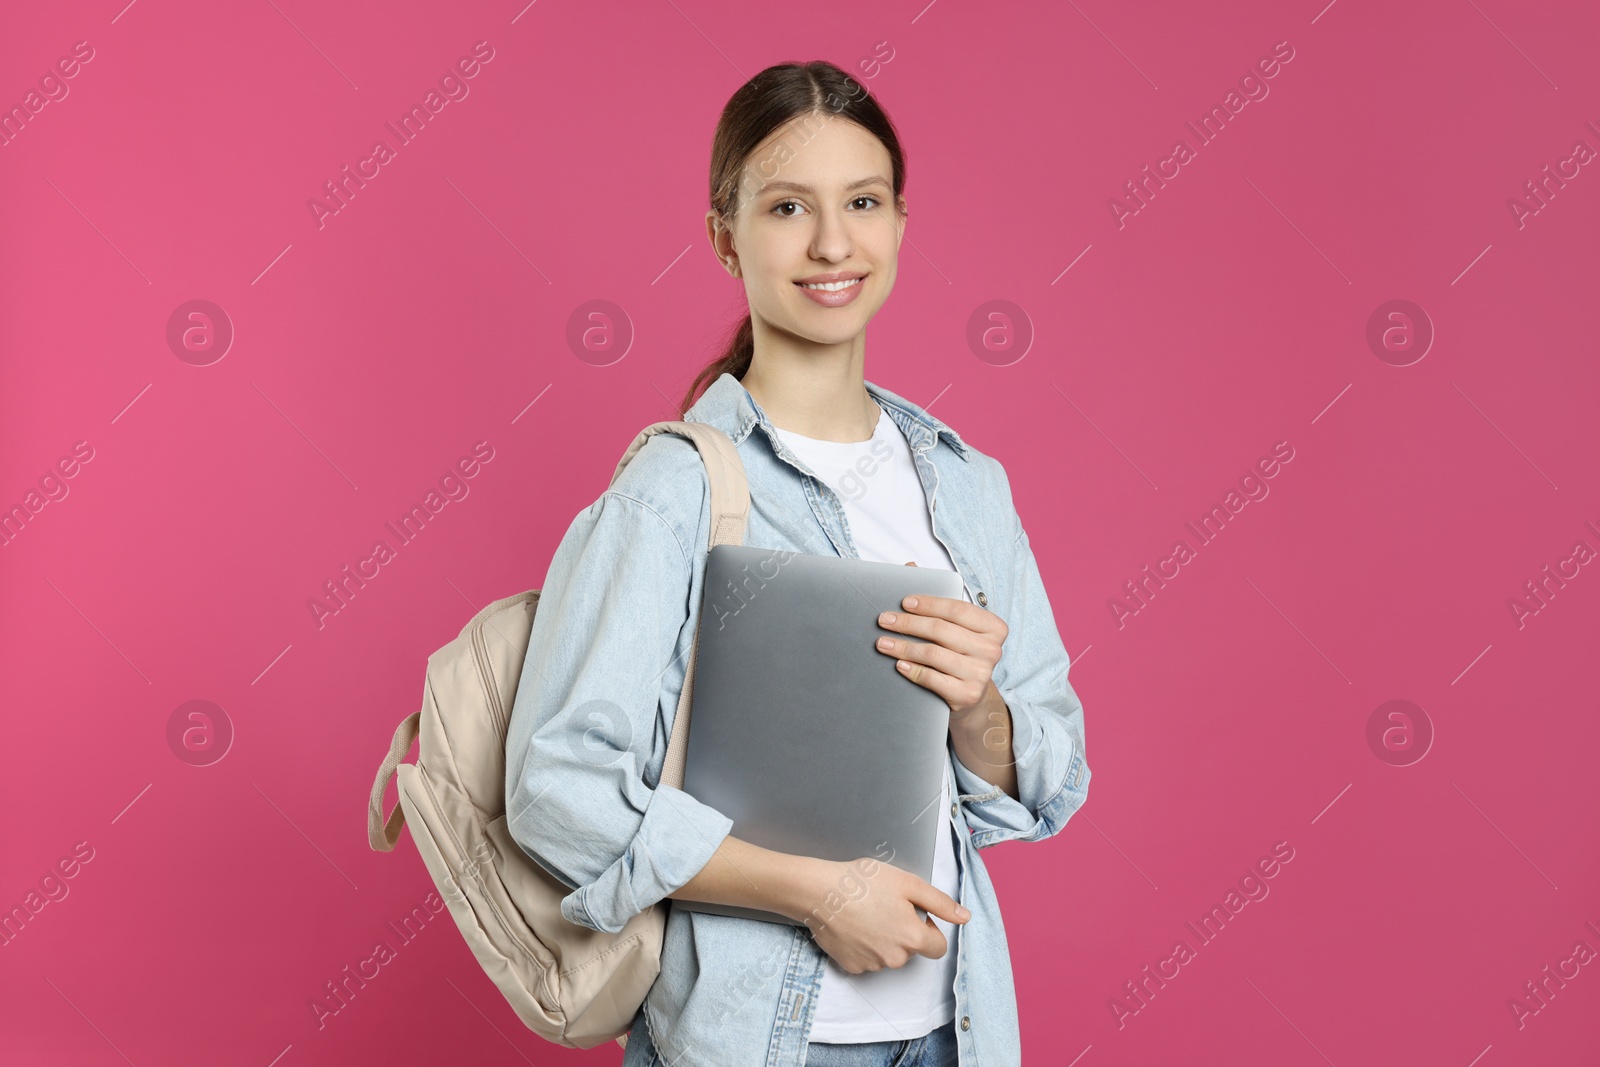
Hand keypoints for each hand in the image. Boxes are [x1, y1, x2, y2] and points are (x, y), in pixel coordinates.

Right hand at [797, 856, 969, 973]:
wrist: (820, 892)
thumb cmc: (862, 882)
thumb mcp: (908, 883)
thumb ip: (940, 903)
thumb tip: (964, 917)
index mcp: (912, 937)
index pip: (938, 947)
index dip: (930, 929)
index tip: (914, 914)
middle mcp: (895, 958)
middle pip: (911, 950)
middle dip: (904, 932)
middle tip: (886, 907)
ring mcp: (872, 965)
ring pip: (889, 955)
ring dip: (884, 939)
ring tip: (866, 914)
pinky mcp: (851, 966)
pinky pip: (867, 959)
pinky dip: (864, 946)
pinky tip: (854, 926)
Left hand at [874, 566, 1008, 725]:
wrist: (971, 696)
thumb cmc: (961, 653)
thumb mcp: (957, 626)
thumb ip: (937, 598)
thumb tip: (909, 566)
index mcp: (994, 627)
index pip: (957, 609)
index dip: (928, 604)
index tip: (904, 602)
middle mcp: (992, 650)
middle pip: (941, 630)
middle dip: (907, 624)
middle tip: (884, 620)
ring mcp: (981, 674)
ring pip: (933, 654)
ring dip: (902, 647)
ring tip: (882, 643)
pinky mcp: (966, 695)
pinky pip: (932, 678)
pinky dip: (912, 670)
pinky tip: (898, 664)